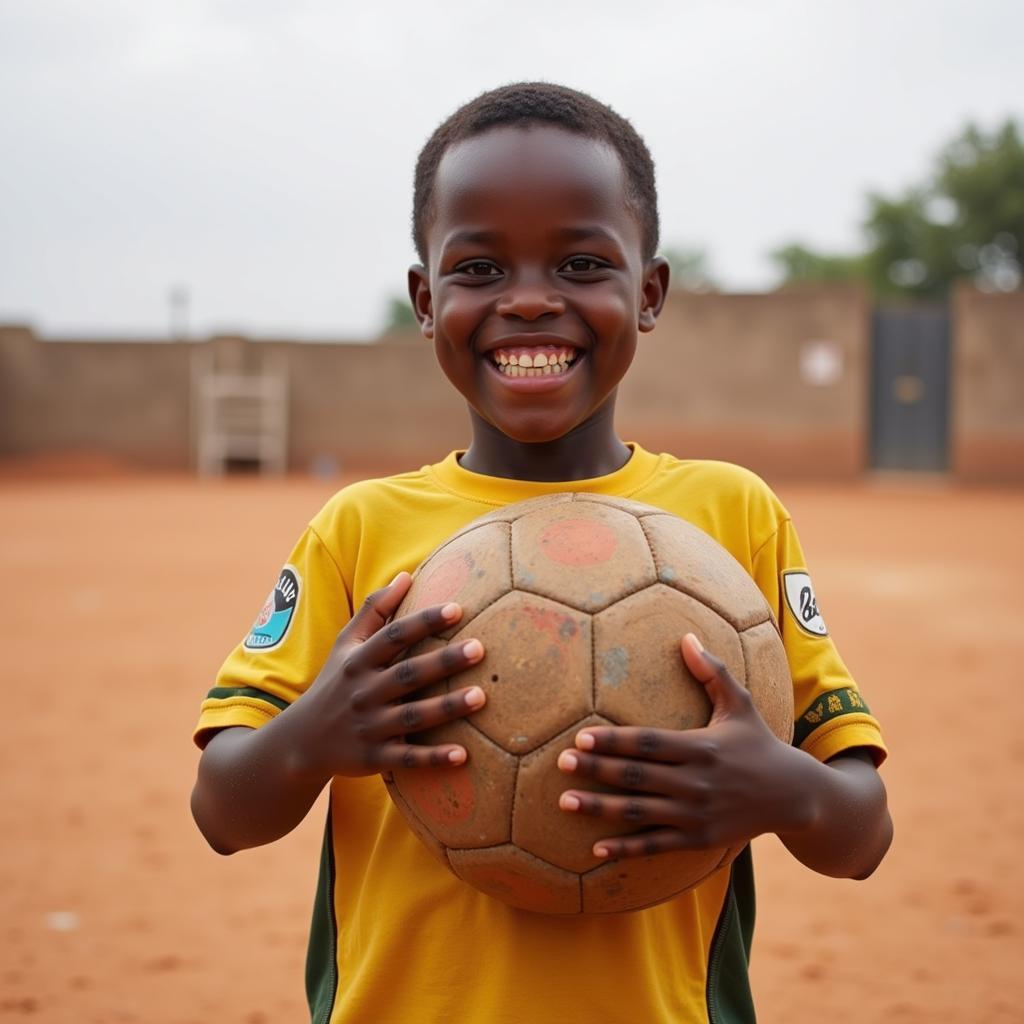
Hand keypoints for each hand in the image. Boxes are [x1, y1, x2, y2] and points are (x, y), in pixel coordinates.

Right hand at [294, 572, 486, 779]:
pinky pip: (406, 759)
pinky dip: (433, 759)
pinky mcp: (373, 759)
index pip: (393, 636)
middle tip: (480, 647)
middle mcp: (363, 693)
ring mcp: (368, 727)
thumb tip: (406, 575)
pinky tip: (463, 755)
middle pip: (407, 674)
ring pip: (411, 717)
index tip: (457, 608)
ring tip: (481, 696)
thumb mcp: (345, 645)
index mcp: (359, 662)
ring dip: (446, 708)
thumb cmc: (335, 683)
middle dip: (443, 661)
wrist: (300, 743)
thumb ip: (375, 611)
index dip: (424, 621)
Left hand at [556, 633, 809, 858]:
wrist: (795, 796)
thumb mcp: (740, 704)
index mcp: (701, 747)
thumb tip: (687, 637)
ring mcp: (696, 814)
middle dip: (596, 770)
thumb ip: (712, 672)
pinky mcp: (699, 840)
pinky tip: (596, 849)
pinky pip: (657, 846)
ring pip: (640, 812)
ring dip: (600, 808)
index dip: (614, 741)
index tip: (581, 738)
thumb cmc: (759, 743)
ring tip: (565, 802)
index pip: (648, 743)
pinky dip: (626, 849)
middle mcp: (696, 782)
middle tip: (560, 764)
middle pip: (637, 776)